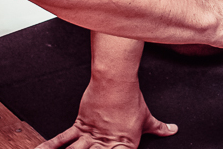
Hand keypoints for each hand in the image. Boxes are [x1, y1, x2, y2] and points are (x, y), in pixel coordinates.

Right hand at [36, 78, 175, 148]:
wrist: (115, 81)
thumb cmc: (131, 98)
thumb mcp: (147, 117)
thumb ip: (159, 127)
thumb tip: (172, 129)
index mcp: (124, 146)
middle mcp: (106, 144)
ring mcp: (91, 136)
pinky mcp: (80, 125)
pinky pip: (63, 139)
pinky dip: (50, 146)